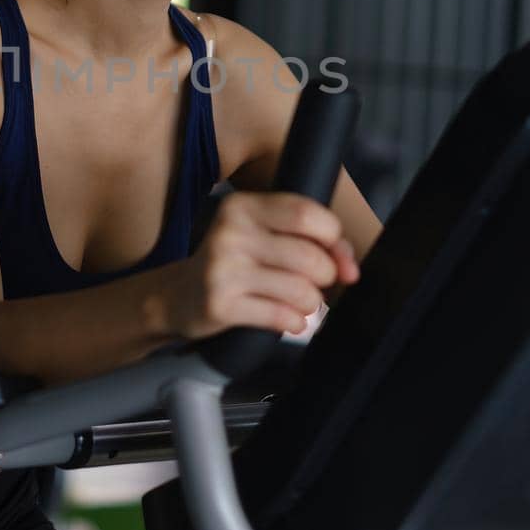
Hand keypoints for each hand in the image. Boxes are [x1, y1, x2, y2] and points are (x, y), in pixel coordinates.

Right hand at [166, 191, 359, 340]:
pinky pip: (281, 316)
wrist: (179, 295)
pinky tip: (287, 318)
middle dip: (326, 276)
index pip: (306, 214)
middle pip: (309, 256)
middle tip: (316, 283)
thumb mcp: (265, 236)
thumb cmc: (235, 262)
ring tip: (300, 302)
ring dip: (311, 303)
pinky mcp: (220, 304)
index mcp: (243, 206)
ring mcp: (223, 269)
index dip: (333, 237)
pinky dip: (295, 322)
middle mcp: (230, 233)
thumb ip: (314, 241)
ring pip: (300, 290)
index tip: (334, 254)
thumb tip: (350, 269)